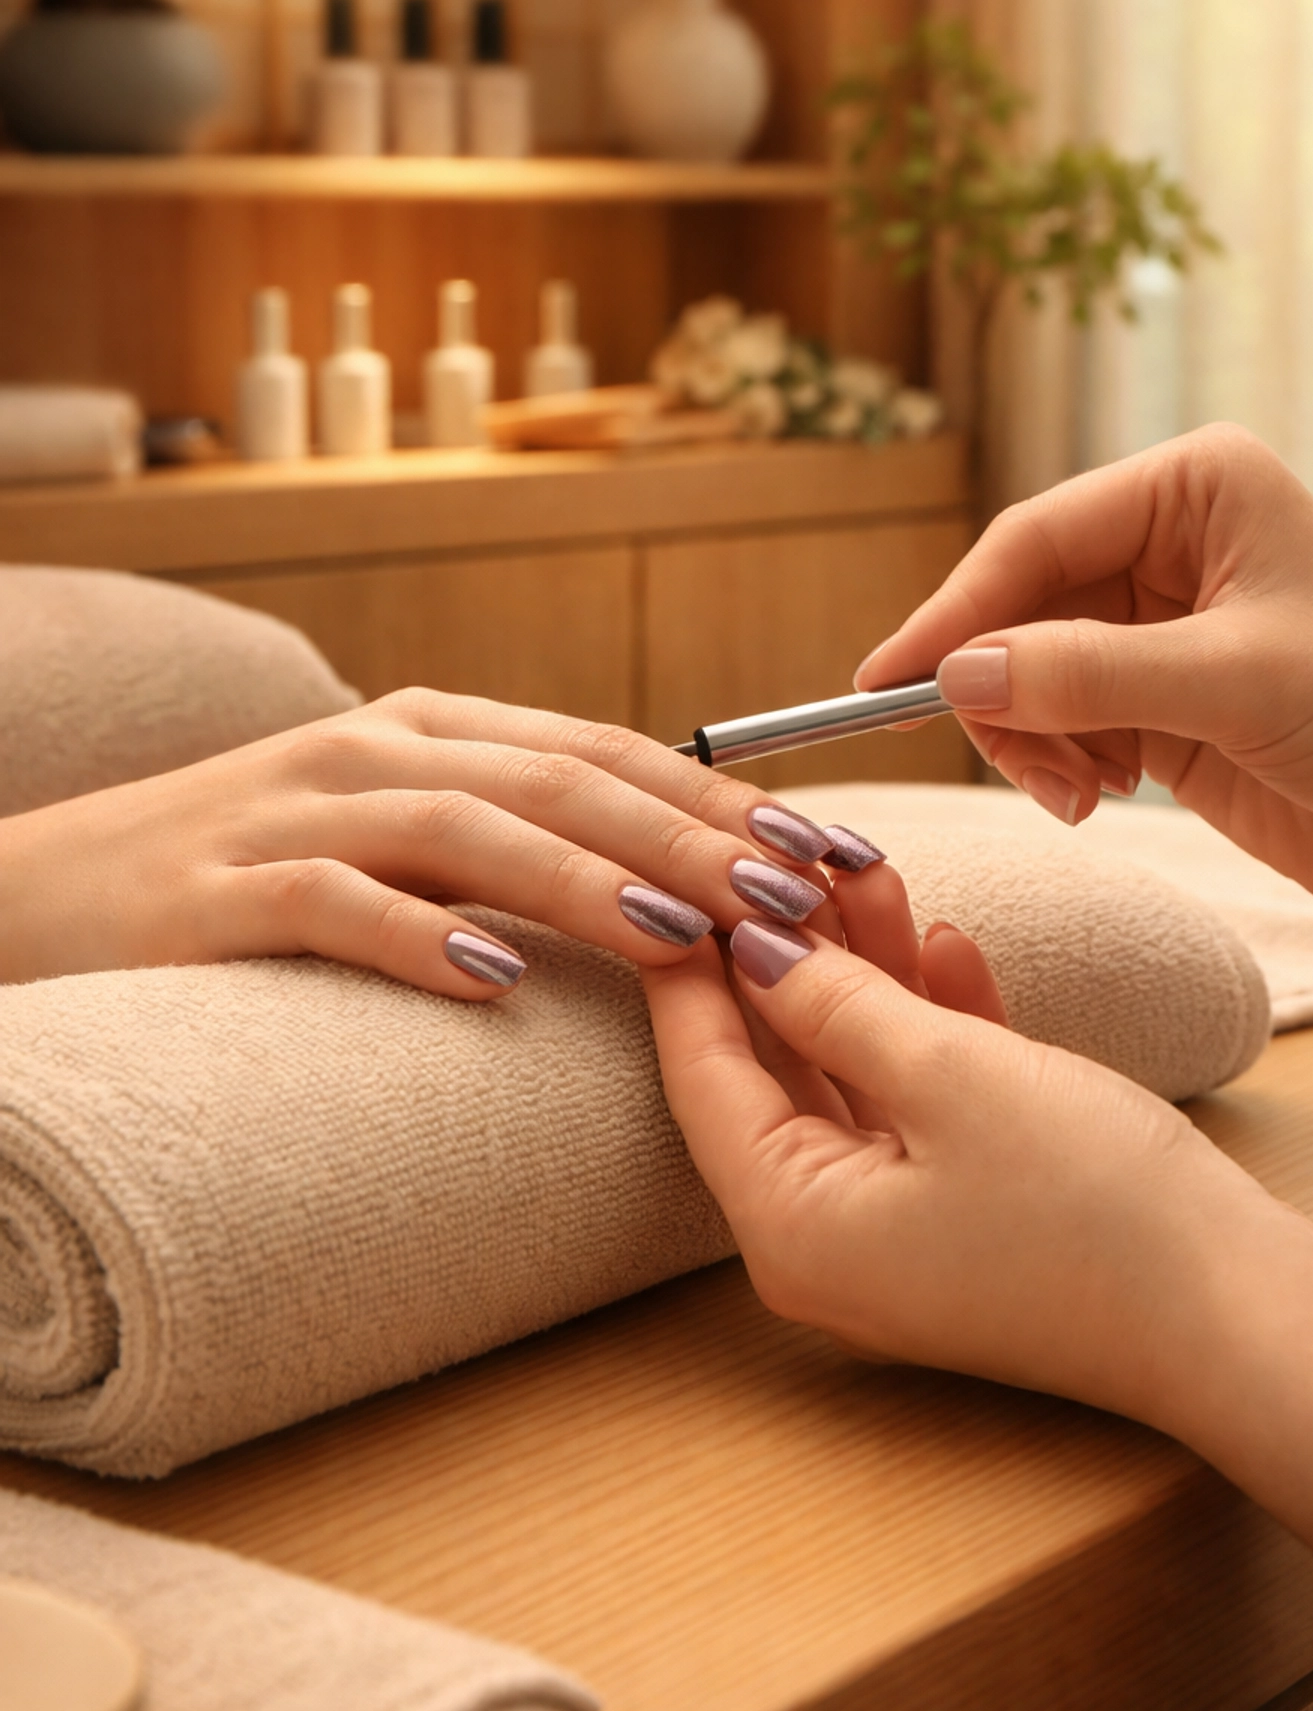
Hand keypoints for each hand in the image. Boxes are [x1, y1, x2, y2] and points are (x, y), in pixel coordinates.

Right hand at [0, 688, 892, 996]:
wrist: (36, 896)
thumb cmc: (242, 878)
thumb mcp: (385, 830)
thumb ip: (506, 835)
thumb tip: (665, 878)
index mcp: (433, 731)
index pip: (610, 753)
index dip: (731, 802)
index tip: (835, 855)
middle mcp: (376, 751)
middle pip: (564, 782)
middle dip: (699, 838)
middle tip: (804, 899)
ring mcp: (296, 815)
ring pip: (470, 829)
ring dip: (590, 880)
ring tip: (689, 934)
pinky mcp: (220, 893)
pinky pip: (334, 905)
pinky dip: (419, 936)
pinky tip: (495, 979)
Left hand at [646, 902, 1312, 1583]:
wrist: (1242, 1315)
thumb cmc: (1092, 1208)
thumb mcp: (951, 1075)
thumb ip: (837, 1002)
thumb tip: (751, 945)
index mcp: (789, 1225)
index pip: (702, 1072)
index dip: (690, 962)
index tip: (687, 870)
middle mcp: (824, 1241)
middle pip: (775, 1069)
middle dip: (789, 952)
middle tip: (792, 853)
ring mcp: (898, 1233)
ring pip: (852, 1074)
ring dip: (864, 974)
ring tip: (870, 869)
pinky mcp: (966, 1217)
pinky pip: (917, 1105)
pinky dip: (927, 1026)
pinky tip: (942, 944)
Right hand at [856, 423, 1312, 950]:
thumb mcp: (1237, 684)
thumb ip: (1088, 675)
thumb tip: (955, 673)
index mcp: (1196, 488)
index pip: (1035, 537)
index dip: (954, 612)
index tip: (885, 681)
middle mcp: (1171, 543)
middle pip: (1017, 606)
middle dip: (1002, 689)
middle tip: (1024, 766)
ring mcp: (1162, 626)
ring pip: (1026, 670)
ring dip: (1030, 737)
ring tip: (1082, 793)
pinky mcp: (1161, 703)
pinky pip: (1060, 720)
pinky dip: (1057, 762)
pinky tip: (1101, 794)